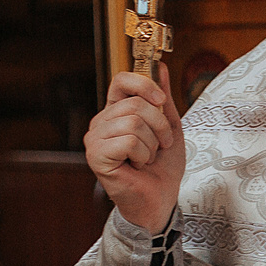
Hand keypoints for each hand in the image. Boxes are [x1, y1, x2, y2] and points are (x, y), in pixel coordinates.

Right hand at [84, 72, 182, 234]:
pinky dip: (143, 155)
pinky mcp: (96, 156)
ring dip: (153, 143)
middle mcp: (101, 122)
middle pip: (136, 103)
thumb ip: (163, 98)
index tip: (161, 101)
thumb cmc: (163, 165)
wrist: (161, 198)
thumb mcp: (170, 125)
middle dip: (160, 126)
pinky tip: (138, 166)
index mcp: (116, 111)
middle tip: (161, 145)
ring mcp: (95, 139)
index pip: (121, 80)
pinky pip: (128, 141)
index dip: (144, 84)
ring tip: (148, 157)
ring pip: (134, 122)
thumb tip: (161, 66)